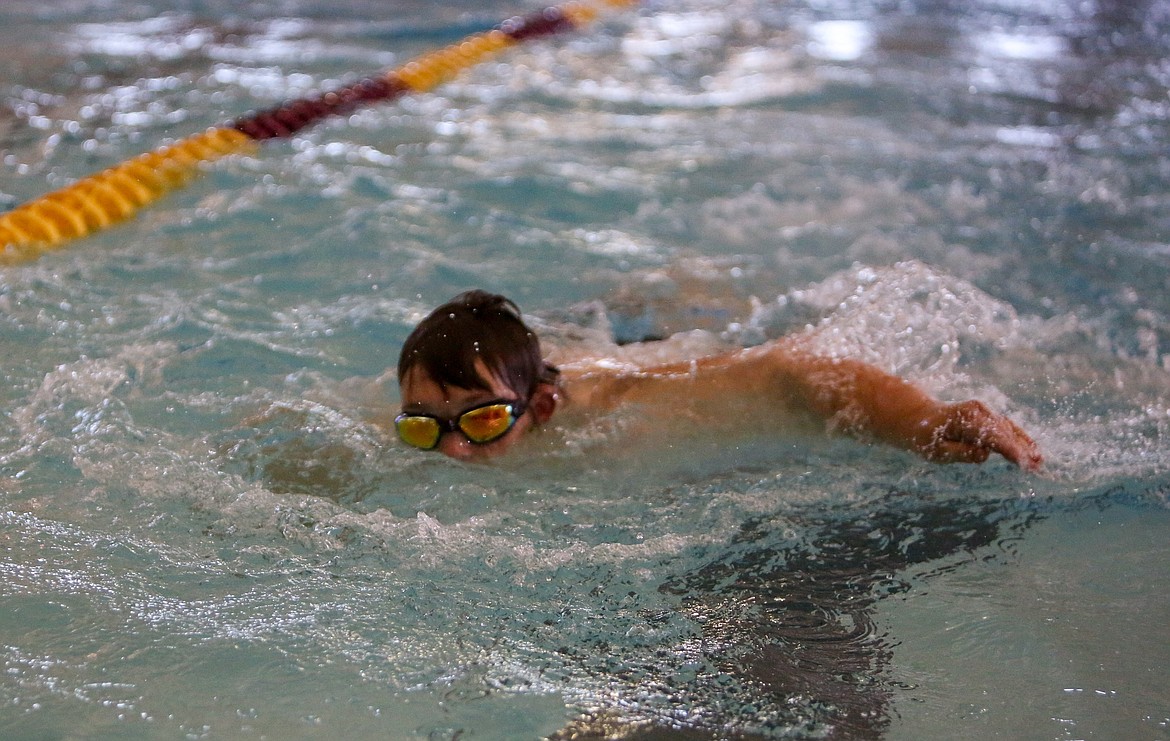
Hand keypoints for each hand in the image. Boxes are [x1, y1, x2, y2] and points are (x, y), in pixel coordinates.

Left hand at [917, 400, 1042, 470]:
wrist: (920, 417)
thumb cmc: (925, 437)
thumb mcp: (936, 450)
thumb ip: (960, 453)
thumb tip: (984, 454)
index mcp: (964, 419)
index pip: (992, 436)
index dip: (1009, 449)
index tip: (1022, 461)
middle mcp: (978, 411)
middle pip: (1004, 433)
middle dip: (1020, 450)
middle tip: (1036, 467)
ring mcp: (985, 412)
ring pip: (1008, 430)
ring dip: (1024, 445)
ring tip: (1039, 461)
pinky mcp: (988, 417)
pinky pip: (1007, 429)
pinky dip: (1019, 439)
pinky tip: (1033, 451)